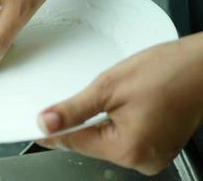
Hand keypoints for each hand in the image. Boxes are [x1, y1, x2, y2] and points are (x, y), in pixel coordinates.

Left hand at [37, 32, 202, 174]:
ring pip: (106, 142)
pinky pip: (124, 140)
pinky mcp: (157, 148)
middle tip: (85, 100)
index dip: (53, 133)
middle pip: (91, 144)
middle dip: (79, 125)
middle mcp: (141, 160)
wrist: (201, 66)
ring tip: (116, 99)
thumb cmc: (166, 71)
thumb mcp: (109, 86)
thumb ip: (73, 109)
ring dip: (99, 124)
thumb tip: (46, 123)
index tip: (38, 128)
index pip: (74, 144)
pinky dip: (115, 126)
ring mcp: (151, 156)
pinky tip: (124, 108)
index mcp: (127, 148)